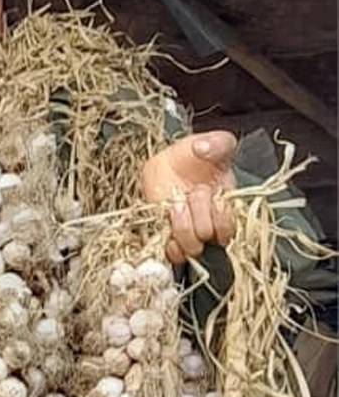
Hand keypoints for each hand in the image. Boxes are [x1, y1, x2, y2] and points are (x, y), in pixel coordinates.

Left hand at [142, 131, 236, 264]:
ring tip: (176, 206)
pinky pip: (174, 254)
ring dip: (181, 228)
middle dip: (196, 214)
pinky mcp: (170, 235)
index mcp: (226, 205)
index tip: (209, 193)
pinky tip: (167, 228)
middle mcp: (210, 222)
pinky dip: (171, 246)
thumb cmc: (195, 156)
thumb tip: (203, 148)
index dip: (219, 214)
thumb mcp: (213, 142)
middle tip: (188, 194)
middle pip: (206, 233)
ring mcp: (190, 231)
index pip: (230, 225)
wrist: (171, 162)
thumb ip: (216, 142)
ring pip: (191, 246)